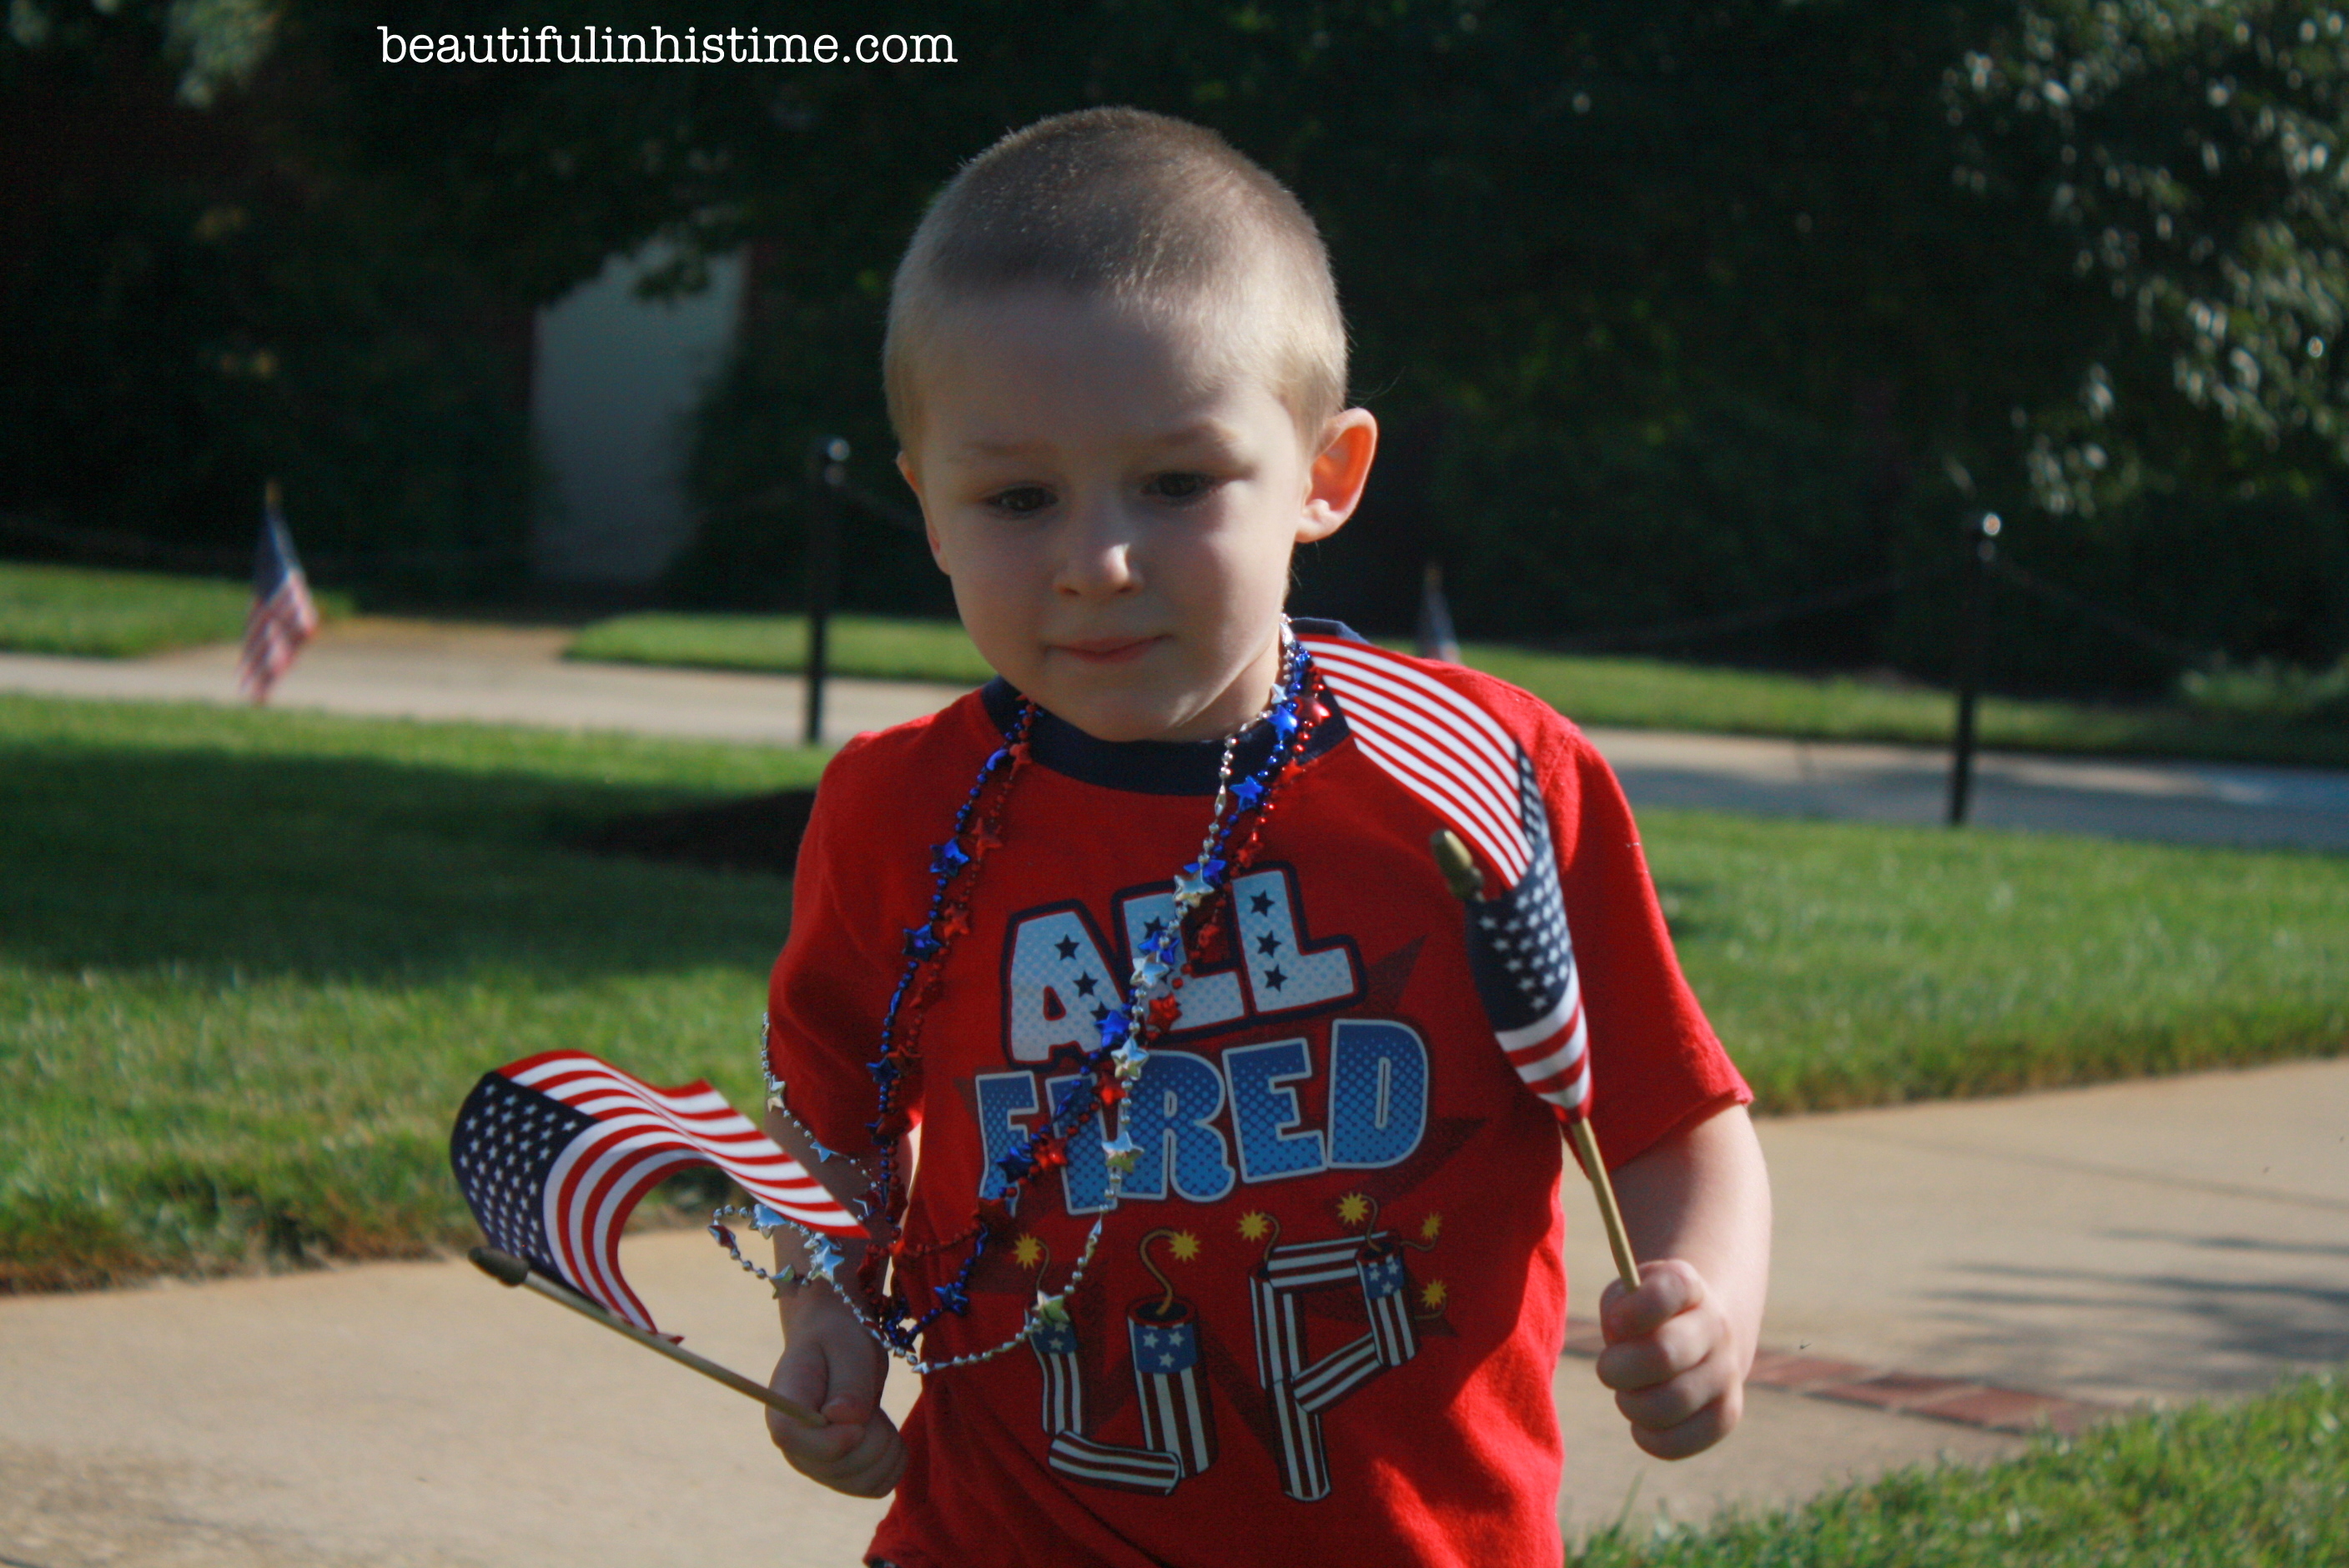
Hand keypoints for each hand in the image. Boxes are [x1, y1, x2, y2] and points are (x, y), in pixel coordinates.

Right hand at [767, 1294, 905, 1496]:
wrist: (840, 1349)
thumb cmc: (841, 1340)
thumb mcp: (848, 1347)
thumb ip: (849, 1383)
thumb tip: (843, 1419)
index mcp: (783, 1409)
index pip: (792, 1440)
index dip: (833, 1438)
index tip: (861, 1417)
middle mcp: (795, 1448)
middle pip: (838, 1468)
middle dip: (873, 1436)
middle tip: (870, 1401)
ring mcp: (818, 1468)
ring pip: (863, 1483)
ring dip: (887, 1448)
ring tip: (875, 1414)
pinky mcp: (842, 1477)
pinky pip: (877, 1487)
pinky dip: (894, 1462)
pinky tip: (886, 1433)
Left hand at [1593, 1257, 1746, 1459]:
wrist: (1699, 1332)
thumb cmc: (1644, 1315)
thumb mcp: (1625, 1296)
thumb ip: (1617, 1308)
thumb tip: (1620, 1338)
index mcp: (1688, 1286)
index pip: (1666, 1291)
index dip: (1631, 1311)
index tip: (1614, 1323)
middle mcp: (1716, 1326)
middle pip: (1664, 1354)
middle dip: (1618, 1368)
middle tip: (1608, 1369)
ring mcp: (1727, 1372)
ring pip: (1671, 1404)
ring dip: (1631, 1405)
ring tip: (1628, 1395)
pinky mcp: (1726, 1414)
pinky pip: (1681, 1441)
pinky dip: (1649, 1437)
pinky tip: (1643, 1421)